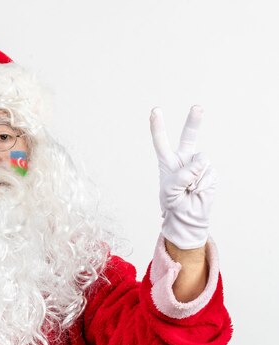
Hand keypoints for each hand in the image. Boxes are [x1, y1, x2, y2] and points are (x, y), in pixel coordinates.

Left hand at [150, 105, 216, 249]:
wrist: (188, 216)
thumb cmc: (173, 203)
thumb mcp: (170, 191)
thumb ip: (183, 175)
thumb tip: (201, 160)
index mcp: (168, 161)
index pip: (161, 141)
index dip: (157, 126)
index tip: (155, 110)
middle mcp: (184, 159)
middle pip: (189, 137)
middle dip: (194, 121)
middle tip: (197, 107)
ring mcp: (199, 164)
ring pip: (200, 162)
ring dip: (194, 178)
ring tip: (188, 189)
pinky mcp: (210, 172)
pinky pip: (208, 174)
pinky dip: (202, 184)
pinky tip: (197, 191)